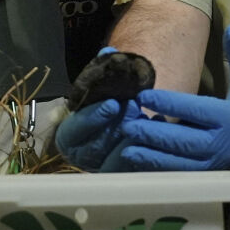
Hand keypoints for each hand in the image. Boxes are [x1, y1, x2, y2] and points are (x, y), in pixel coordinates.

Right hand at [53, 48, 136, 170]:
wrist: (128, 116)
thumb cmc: (111, 99)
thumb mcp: (104, 84)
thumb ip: (103, 70)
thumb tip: (109, 53)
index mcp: (70, 137)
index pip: (74, 132)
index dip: (93, 118)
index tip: (113, 103)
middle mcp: (84, 157)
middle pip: (95, 149)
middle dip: (116, 127)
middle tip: (134, 108)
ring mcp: (105, 169)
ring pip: (116, 163)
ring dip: (132, 141)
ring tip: (148, 120)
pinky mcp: (126, 176)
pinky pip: (136, 171)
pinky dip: (148, 152)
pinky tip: (159, 132)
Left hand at [117, 25, 229, 172]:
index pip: (196, 110)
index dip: (170, 103)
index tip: (144, 95)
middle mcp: (224, 142)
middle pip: (184, 140)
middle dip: (153, 133)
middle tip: (127, 123)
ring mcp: (217, 162)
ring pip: (181, 162)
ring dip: (152, 155)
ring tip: (127, 144)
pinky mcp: (212, 173)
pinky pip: (183, 174)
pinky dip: (161, 169)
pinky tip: (140, 161)